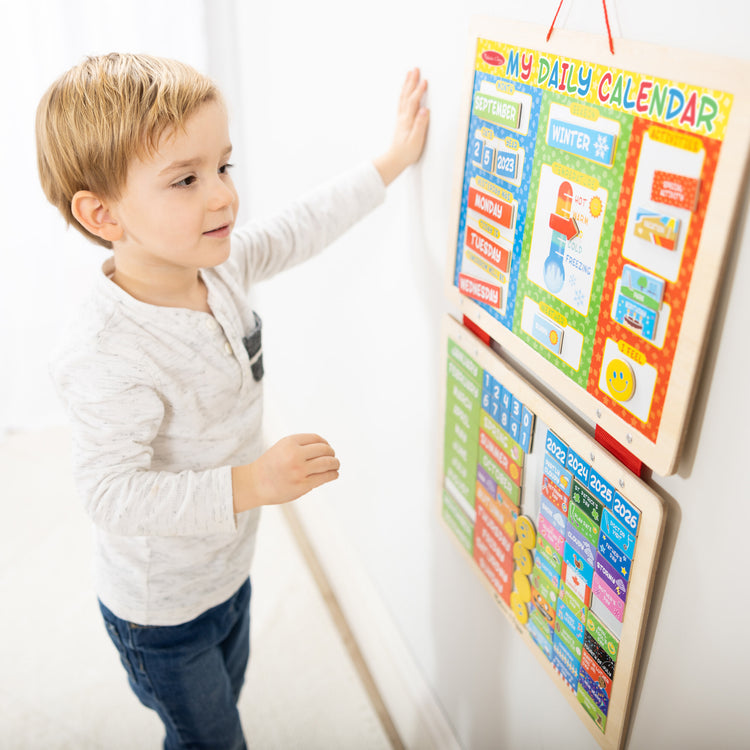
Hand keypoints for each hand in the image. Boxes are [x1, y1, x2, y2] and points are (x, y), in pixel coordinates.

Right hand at [232, 434, 339, 512]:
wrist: (254, 484)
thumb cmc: (270, 465)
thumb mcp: (283, 447)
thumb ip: (301, 446)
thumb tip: (326, 449)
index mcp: (290, 442)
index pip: (317, 438)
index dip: (325, 443)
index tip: (327, 448)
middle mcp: (295, 454)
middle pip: (325, 450)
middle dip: (332, 453)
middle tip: (333, 457)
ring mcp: (299, 471)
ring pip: (328, 463)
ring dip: (335, 464)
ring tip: (336, 465)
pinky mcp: (302, 485)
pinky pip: (325, 477)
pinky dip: (333, 474)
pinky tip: (334, 474)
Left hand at [373, 68, 429, 185]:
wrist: (394, 159)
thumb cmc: (406, 152)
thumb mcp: (416, 140)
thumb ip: (420, 124)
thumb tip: (424, 110)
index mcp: (407, 120)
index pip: (414, 102)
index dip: (419, 91)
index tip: (424, 81)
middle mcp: (403, 117)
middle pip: (407, 95)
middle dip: (411, 82)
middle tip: (415, 69)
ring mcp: (401, 118)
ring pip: (403, 97)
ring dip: (407, 85)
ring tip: (410, 74)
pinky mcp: (401, 121)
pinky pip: (402, 102)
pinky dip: (404, 94)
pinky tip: (406, 91)